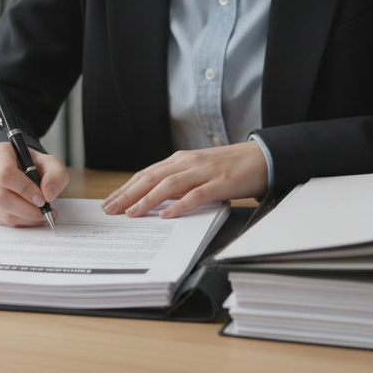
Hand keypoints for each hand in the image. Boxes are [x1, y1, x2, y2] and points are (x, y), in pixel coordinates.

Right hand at [0, 142, 68, 226]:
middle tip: (45, 213)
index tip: (42, 199)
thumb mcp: (50, 163)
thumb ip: (56, 175)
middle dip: (27, 210)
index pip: (5, 174)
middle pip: (0, 196)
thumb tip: (48, 194)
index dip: (25, 190)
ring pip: (0, 212)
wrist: (16, 169)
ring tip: (40, 216)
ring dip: (24, 219)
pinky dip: (17, 222)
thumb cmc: (31, 165)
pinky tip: (27, 216)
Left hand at [101, 140, 267, 218]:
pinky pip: (196, 195)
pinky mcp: (220, 183)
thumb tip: (154, 198)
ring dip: (148, 199)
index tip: (109, 201)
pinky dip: (179, 205)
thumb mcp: (198, 170)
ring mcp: (204, 172)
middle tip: (111, 209)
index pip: (146, 174)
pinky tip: (166, 215)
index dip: (126, 187)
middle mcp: (188, 163)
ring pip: (168, 185)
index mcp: (180, 160)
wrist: (262, 157)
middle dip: (128, 194)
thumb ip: (178, 180)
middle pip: (151, 178)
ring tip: (133, 213)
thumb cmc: (230, 166)